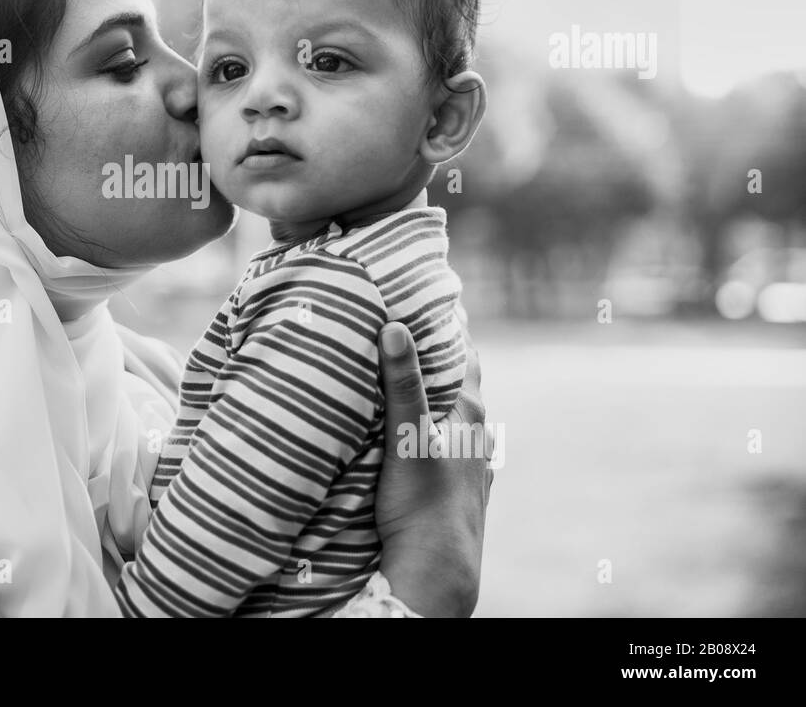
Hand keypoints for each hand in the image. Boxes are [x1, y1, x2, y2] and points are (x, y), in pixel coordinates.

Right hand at [373, 307, 490, 616]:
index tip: (423, 300)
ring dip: (432, 398)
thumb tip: (394, 326)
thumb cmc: (422, 504)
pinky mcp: (459, 490)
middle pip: (459, 383)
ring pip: (454, 417)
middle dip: (434, 359)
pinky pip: (447, 447)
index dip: (445, 327)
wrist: (437, 570)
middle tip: (403, 330)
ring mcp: (471, 465)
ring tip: (404, 379)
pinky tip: (416, 435)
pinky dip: (432, 430)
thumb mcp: (407, 437)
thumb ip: (401, 384)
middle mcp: (477, 435)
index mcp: (468, 414)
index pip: (462, 354)